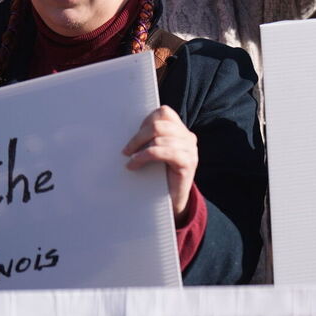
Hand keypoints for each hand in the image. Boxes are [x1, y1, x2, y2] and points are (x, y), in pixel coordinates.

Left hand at [123, 106, 197, 222]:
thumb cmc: (159, 177)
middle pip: (160, 124)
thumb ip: (150, 140)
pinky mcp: (188, 163)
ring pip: (160, 137)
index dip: (146, 121)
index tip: (134, 137)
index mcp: (180, 132)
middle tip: (126, 150)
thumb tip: (125, 130)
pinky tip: (135, 164)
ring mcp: (190, 150)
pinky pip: (164, 152)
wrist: (172, 202)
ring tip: (130, 159)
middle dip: (138, 136)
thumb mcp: (156, 154)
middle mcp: (188, 137)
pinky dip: (145, 156)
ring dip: (139, 148)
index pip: (164, 113)